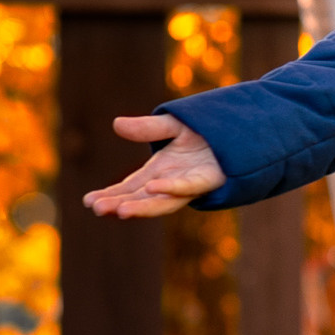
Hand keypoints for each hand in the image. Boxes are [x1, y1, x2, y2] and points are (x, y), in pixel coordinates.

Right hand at [83, 113, 225, 218]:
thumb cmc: (208, 131)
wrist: (245, 129)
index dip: (110, 195)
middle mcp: (173, 182)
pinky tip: (153, 187)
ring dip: (142, 206)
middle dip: (119, 205)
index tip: (88, 202)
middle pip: (142, 199)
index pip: (129, 188)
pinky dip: (171, 187)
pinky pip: (189, 186)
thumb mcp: (172, 126)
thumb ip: (147, 128)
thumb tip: (116, 124)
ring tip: (120, 210)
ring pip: (164, 201)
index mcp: (159, 172)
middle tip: (97, 209)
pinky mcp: (211, 180)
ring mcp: (192, 184)